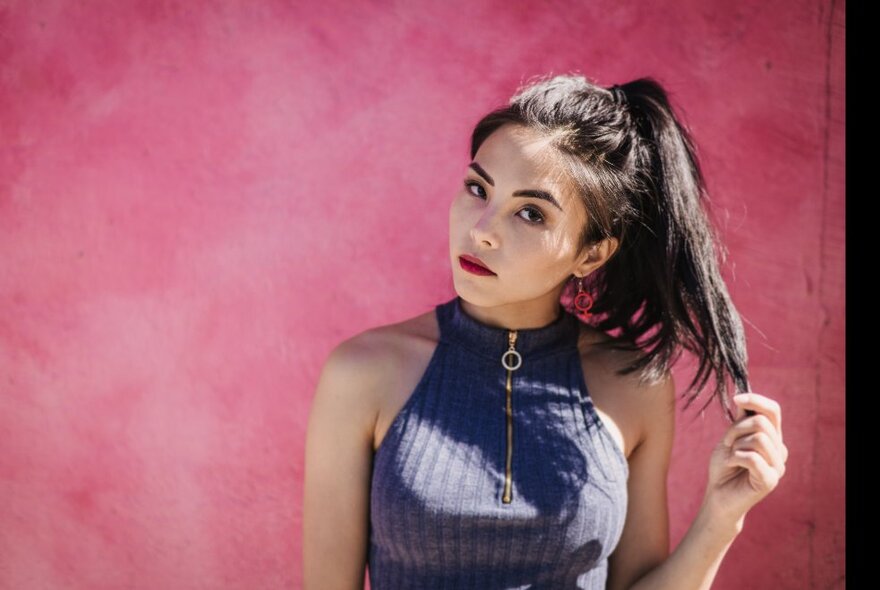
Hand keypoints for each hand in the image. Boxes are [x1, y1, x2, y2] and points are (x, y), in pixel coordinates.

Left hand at [702, 392, 788, 529]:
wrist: (718, 495)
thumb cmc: (724, 466)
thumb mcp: (730, 438)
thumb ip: (741, 420)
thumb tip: (744, 397)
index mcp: (772, 437)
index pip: (773, 410)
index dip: (756, 400)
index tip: (736, 398)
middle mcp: (779, 450)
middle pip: (762, 422)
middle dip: (736, 428)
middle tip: (727, 443)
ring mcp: (778, 466)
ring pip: (758, 438)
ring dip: (735, 445)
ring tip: (730, 456)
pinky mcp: (771, 480)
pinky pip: (752, 457)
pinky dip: (735, 458)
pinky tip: (730, 465)